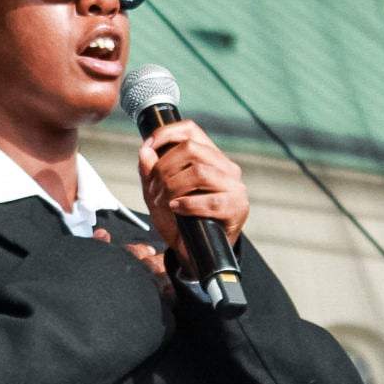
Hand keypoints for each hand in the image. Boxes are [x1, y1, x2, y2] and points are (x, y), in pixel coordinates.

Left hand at [137, 119, 247, 250]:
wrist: (195, 253)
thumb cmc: (180, 222)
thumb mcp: (158, 195)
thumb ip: (150, 173)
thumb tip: (145, 151)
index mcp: (209, 158)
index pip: (191, 130)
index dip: (167, 133)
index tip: (148, 147)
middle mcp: (225, 167)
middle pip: (191, 148)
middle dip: (164, 167)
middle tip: (153, 187)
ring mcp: (234, 186)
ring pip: (199, 171)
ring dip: (173, 186)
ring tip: (163, 200)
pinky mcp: (237, 207)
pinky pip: (211, 200)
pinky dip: (188, 204)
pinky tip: (177, 209)